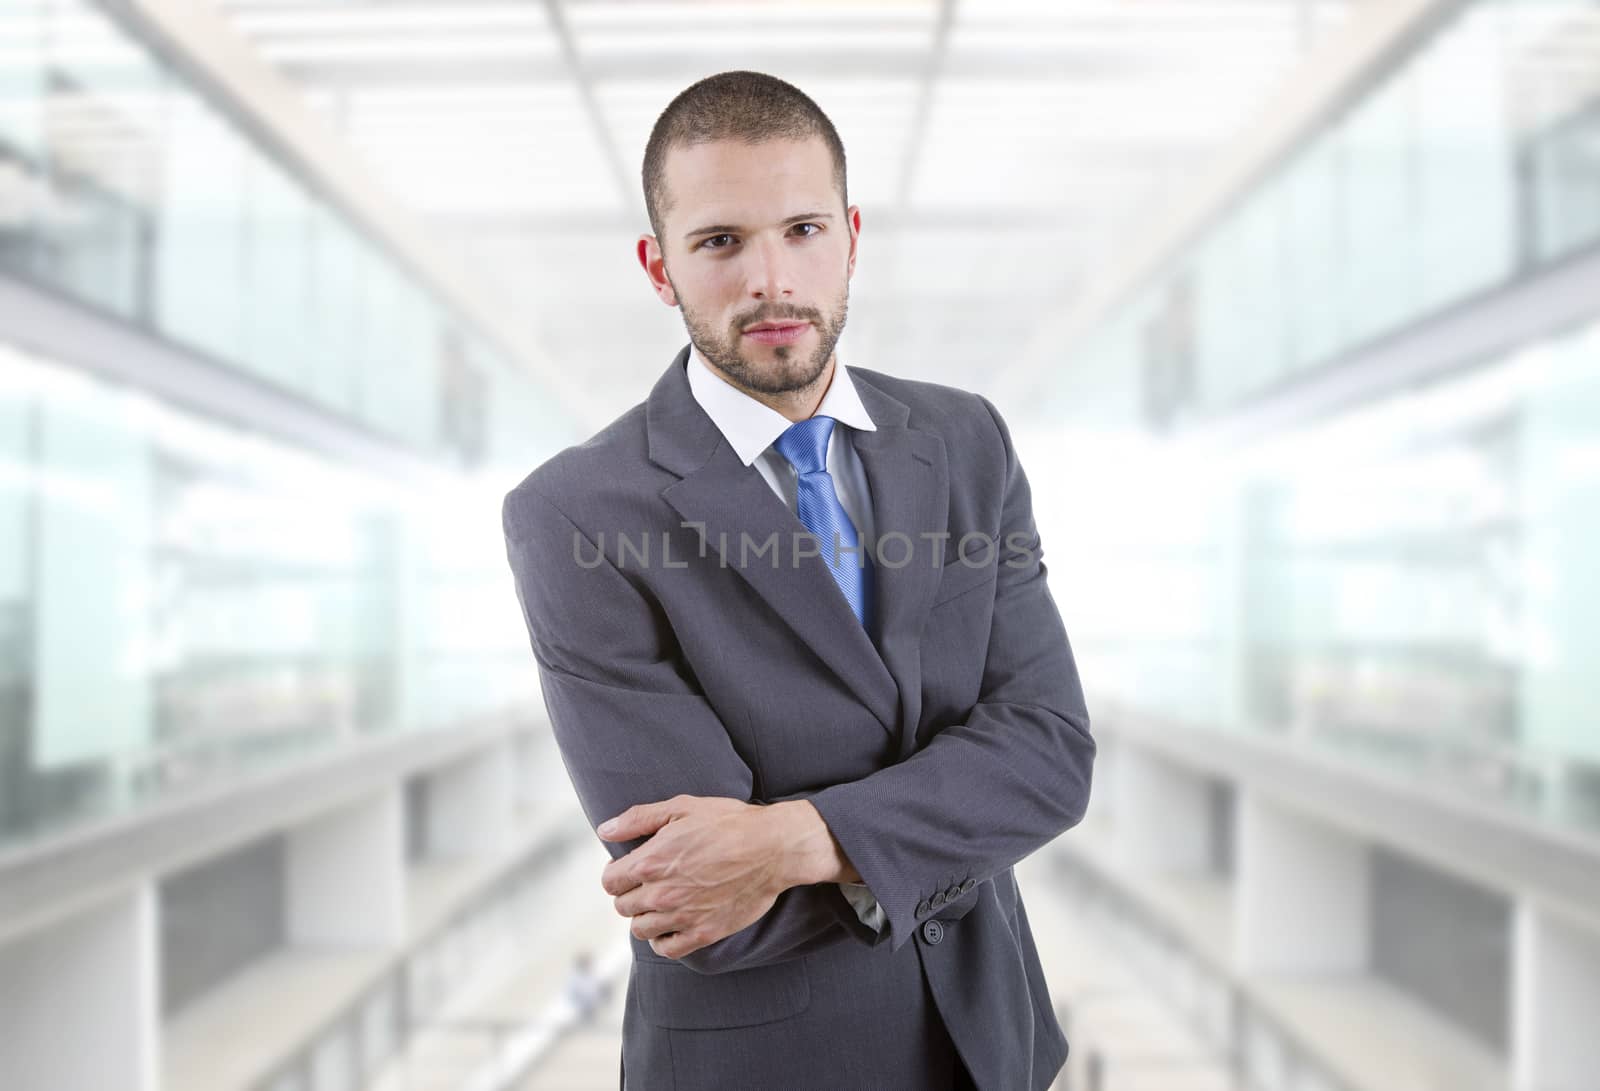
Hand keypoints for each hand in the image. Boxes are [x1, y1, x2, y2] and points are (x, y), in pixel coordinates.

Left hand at [597, 795, 788, 959]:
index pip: (610, 881)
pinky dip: (663, 940)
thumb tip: (605, 830)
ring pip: (640, 929)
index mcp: (650, 862)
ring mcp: (682, 916)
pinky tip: (672, 924)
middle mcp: (661, 893)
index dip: (617, 873)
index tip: (631, 868)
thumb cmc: (728, 822)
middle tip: (650, 882)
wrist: (773, 848)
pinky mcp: (703, 933)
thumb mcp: (681, 807)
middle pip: (623, 906)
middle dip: (631, 893)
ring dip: (645, 917)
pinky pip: (667, 948)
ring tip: (661, 903)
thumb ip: (638, 819)